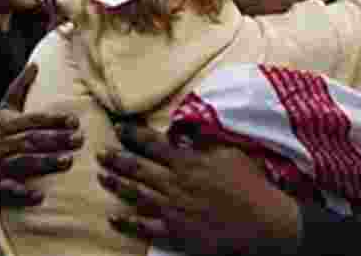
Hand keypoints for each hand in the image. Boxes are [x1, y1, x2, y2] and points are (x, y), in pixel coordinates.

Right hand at [0, 64, 83, 205]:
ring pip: (22, 163)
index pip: (32, 121)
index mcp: (4, 125)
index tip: (75, 121)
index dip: (53, 121)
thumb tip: (35, 64)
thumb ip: (18, 89)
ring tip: (68, 162)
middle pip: (31, 141)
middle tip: (80, 140)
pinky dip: (23, 194)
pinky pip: (8, 191)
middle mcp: (0, 144)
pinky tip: (40, 196)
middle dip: (56, 140)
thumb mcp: (3, 112)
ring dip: (45, 163)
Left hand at [97, 123, 300, 255]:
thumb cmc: (250, 184)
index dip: (133, 134)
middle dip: (116, 158)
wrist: (262, 222)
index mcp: (188, 162)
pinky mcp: (176, 232)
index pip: (153, 144)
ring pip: (136, 194)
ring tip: (100, 176)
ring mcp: (173, 209)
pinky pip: (145, 227)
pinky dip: (127, 222)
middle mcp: (175, 184)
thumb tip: (185, 127)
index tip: (118, 128)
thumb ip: (204, 140)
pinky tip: (114, 217)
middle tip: (99, 152)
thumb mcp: (229, 152)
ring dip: (116, 184)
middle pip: (138, 168)